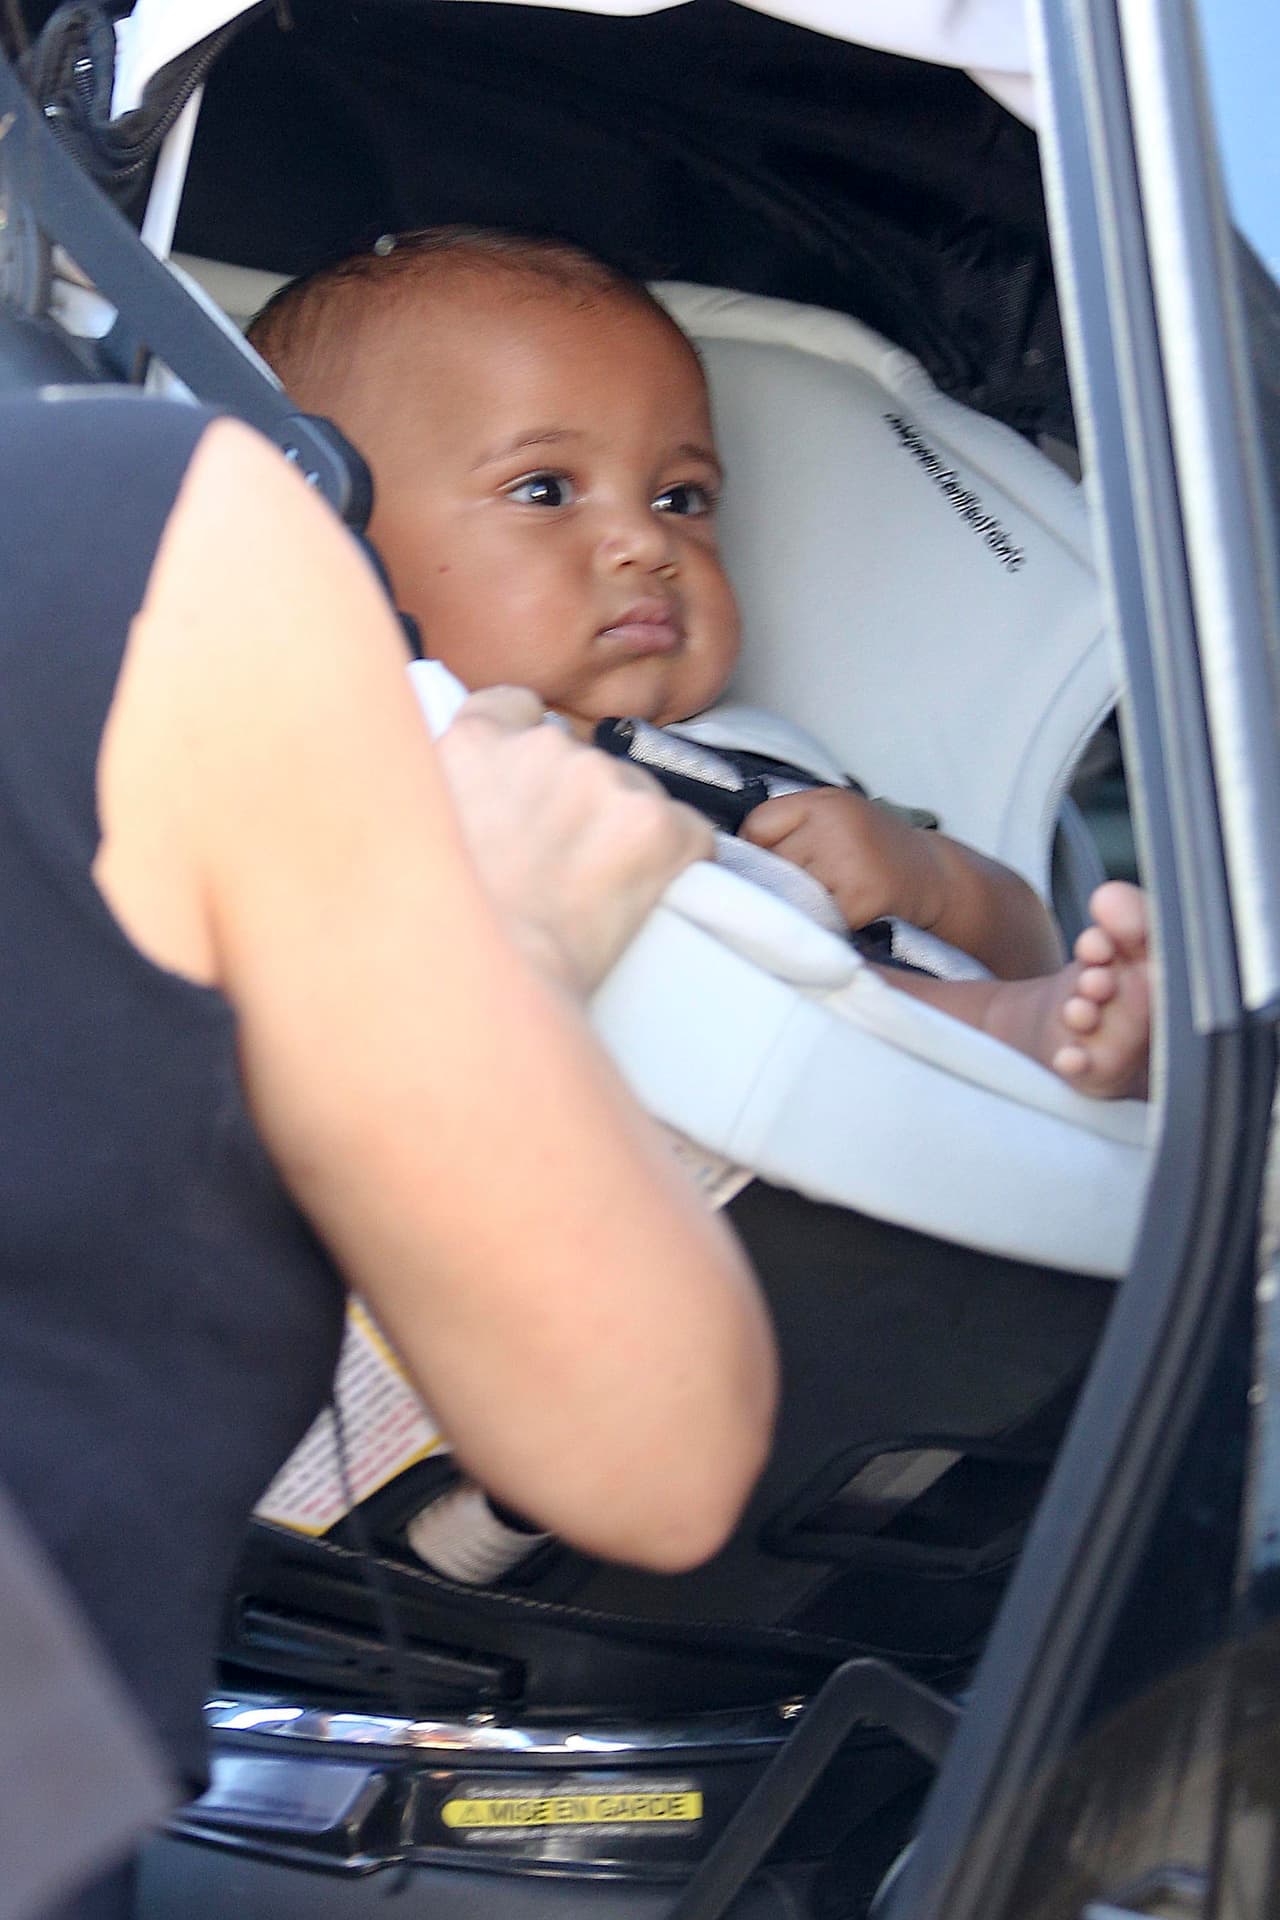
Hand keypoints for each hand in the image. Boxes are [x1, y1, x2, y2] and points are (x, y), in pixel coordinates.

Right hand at [436, 686, 714, 993]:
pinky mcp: (660, 826)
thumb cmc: (442, 932)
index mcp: (474, 742)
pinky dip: (675, 864)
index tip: (532, 789)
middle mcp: (543, 748)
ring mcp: (607, 782)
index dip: (528, 749)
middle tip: (557, 867)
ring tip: (591, 895)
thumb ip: (445, 790)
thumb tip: (472, 795)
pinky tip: (640, 899)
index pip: (517, 708)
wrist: (484, 986)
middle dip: (578, 804)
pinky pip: (689, 834)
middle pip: (582, 760)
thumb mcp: (409, 834)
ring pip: (636, 796)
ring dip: (624, 835)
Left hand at [740, 786, 942, 931]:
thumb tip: (730, 859)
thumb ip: (791, 828)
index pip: (757, 826)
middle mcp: (834, 825)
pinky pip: (815, 919)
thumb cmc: (874, 851)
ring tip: (826, 901)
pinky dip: (821, 925)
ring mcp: (847, 862)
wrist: (934, 876)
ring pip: (788, 894)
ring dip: (798, 907)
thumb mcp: (835, 820)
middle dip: (780, 881)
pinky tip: (842, 917)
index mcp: (823, 801)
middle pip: (771, 863)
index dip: (760, 851)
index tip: (777, 864)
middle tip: (807, 888)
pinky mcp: (859, 899)